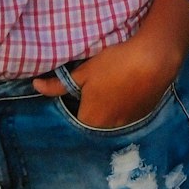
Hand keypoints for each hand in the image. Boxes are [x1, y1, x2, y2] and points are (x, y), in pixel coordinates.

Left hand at [32, 34, 181, 128]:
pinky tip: (127, 85)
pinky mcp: (143, 115)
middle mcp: (108, 128)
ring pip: (111, 118)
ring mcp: (128, 124)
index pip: (73, 118)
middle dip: (91, 106)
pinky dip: (125, 104)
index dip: (73, 103)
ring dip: (109, 106)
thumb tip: (35, 86)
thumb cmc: (114, 63)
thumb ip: (57, 84)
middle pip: (93, 120)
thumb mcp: (83, 72)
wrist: (153, 59)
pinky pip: (127, 114)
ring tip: (112, 83)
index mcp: (90, 120)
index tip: (77, 89)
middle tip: (96, 84)